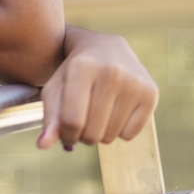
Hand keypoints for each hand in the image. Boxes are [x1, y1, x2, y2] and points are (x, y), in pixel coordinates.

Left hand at [35, 25, 158, 150]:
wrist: (105, 47)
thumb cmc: (74, 71)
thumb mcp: (56, 87)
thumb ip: (49, 116)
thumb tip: (43, 145)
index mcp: (83, 67)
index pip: (72, 120)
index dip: (66, 135)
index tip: (65, 133)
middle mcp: (112, 72)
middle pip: (92, 132)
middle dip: (82, 136)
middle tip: (82, 122)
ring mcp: (134, 82)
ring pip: (111, 136)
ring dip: (100, 134)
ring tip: (96, 114)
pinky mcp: (150, 93)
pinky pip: (130, 135)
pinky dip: (119, 131)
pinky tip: (114, 110)